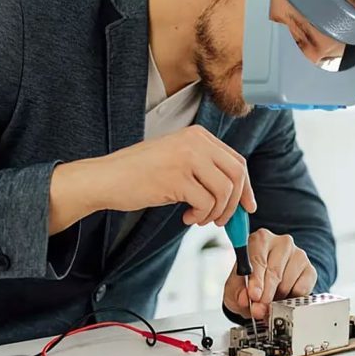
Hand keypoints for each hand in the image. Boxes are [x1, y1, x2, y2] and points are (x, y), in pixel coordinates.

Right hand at [48, 125, 256, 234]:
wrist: (107, 178)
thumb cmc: (140, 173)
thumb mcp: (177, 158)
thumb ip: (205, 168)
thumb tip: (237, 196)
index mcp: (198, 135)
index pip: (237, 161)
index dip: (246, 187)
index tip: (247, 206)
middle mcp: (196, 142)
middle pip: (237, 175)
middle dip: (235, 203)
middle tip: (222, 219)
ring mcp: (187, 158)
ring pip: (224, 191)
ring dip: (215, 212)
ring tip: (198, 217)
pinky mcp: (177, 178)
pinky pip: (206, 203)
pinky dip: (200, 216)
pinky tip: (186, 216)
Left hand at [223, 228, 316, 319]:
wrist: (267, 287)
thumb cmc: (250, 282)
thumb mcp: (235, 287)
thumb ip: (237, 291)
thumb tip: (244, 299)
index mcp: (259, 240)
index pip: (258, 258)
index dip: (255, 280)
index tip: (253, 295)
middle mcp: (281, 242)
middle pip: (274, 271)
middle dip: (265, 295)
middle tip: (259, 309)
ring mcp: (298, 255)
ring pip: (287, 282)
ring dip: (276, 299)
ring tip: (269, 301)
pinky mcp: (310, 270)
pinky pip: (301, 290)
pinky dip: (290, 300)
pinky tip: (283, 297)